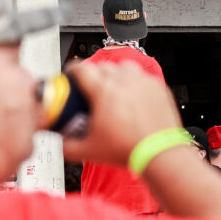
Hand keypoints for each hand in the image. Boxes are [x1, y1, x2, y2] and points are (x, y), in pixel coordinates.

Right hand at [62, 59, 184, 165]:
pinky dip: (135, 82)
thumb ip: (67, 146)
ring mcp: (142, 81)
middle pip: (102, 66)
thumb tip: (61, 141)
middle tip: (92, 89)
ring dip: (115, 74)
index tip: (70, 74)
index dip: (72, 70)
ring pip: (124, 67)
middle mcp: (123, 81)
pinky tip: (133, 97)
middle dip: (93, 74)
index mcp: (103, 91)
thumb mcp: (88, 151)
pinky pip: (142, 76)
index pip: (81, 69)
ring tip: (114, 90)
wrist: (158, 153)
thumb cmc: (128, 149)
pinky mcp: (157, 87)